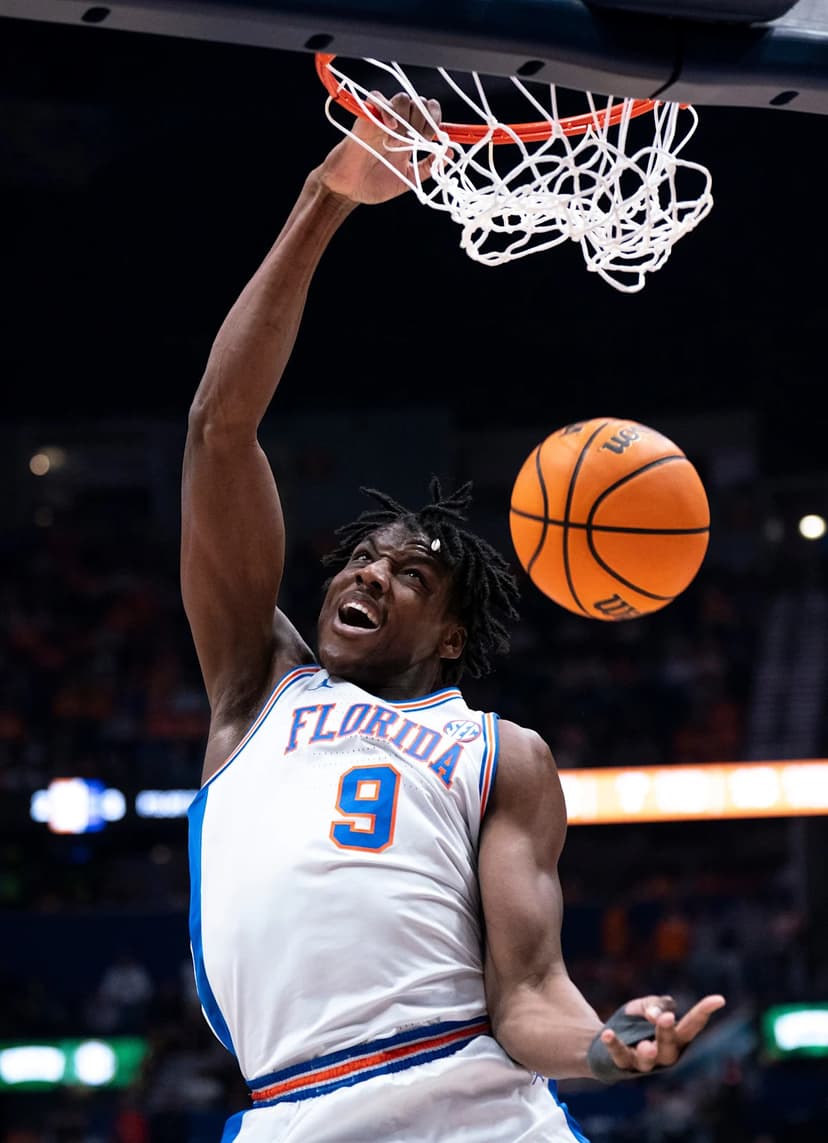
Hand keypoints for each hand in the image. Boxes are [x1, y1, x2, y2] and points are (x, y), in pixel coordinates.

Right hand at [316, 92, 441, 205]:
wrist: (348, 190)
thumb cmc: (374, 184)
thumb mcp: (408, 179)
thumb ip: (428, 168)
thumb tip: (450, 154)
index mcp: (410, 136)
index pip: (430, 112)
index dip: (436, 120)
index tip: (434, 139)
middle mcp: (398, 124)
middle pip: (419, 102)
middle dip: (424, 120)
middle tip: (418, 141)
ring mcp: (382, 120)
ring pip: (402, 99)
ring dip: (407, 119)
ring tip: (400, 141)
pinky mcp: (365, 118)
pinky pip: (378, 99)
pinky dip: (387, 110)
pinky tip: (390, 128)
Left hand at [598, 993, 725, 1074]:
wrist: (604, 1039)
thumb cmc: (635, 1022)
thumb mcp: (646, 1006)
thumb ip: (655, 1005)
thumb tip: (655, 1015)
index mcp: (676, 1038)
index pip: (692, 1025)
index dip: (704, 1012)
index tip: (719, 999)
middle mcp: (663, 1054)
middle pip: (670, 1046)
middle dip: (667, 1032)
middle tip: (667, 1018)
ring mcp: (643, 1062)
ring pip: (648, 1060)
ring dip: (646, 1052)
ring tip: (645, 1046)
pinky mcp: (622, 1064)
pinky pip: (619, 1056)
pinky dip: (614, 1045)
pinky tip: (607, 1034)